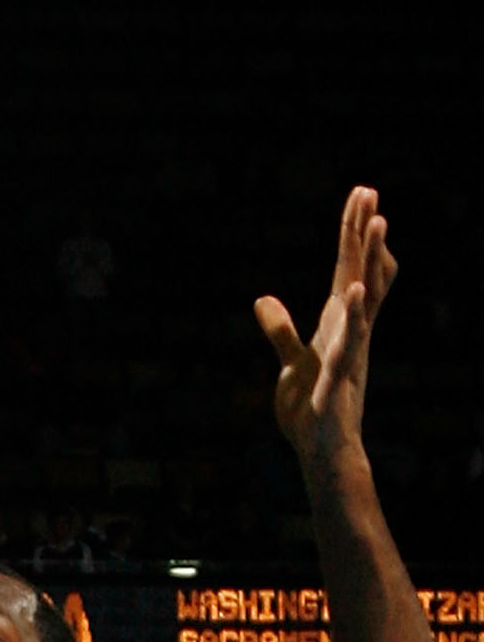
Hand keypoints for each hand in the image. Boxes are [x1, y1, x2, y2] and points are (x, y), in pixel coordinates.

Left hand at [256, 186, 395, 470]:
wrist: (321, 451)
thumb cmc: (310, 410)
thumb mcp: (290, 362)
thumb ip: (280, 330)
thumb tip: (263, 300)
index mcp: (339, 324)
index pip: (348, 269)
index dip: (352, 233)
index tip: (360, 194)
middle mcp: (351, 330)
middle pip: (360, 271)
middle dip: (363, 232)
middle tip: (370, 190)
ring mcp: (350, 350)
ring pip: (365, 296)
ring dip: (370, 260)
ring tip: (376, 222)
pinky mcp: (340, 376)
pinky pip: (350, 340)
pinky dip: (354, 315)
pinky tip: (355, 290)